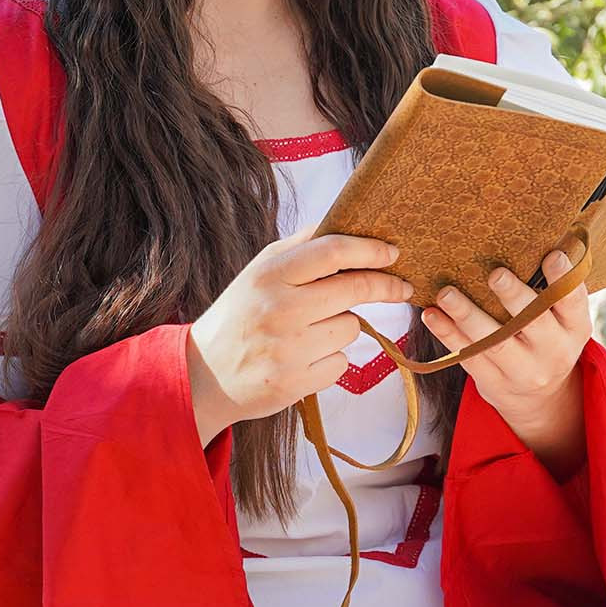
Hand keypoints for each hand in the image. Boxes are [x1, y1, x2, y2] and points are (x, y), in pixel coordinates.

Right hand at [186, 229, 413, 446]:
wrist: (205, 373)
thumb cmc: (240, 314)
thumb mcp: (259, 271)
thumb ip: (300, 247)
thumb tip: (345, 223)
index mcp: (270, 275)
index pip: (332, 251)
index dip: (370, 250)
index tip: (393, 253)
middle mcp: (279, 309)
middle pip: (354, 290)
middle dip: (385, 286)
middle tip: (400, 287)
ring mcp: (288, 349)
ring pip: (351, 328)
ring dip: (343, 326)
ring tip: (311, 331)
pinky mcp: (295, 383)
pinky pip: (340, 362)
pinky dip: (331, 359)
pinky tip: (304, 357)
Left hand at [421, 241, 590, 474]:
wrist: (539, 398)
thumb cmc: (547, 338)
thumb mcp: (563, 320)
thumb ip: (553, 288)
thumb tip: (546, 234)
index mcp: (574, 329)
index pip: (572, 302)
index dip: (563, 279)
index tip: (552, 255)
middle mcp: (552, 351)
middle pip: (532, 323)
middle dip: (514, 298)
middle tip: (495, 274)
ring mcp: (521, 370)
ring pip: (493, 342)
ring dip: (468, 315)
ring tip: (447, 293)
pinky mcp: (493, 382)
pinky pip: (468, 356)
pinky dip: (448, 334)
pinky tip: (432, 314)